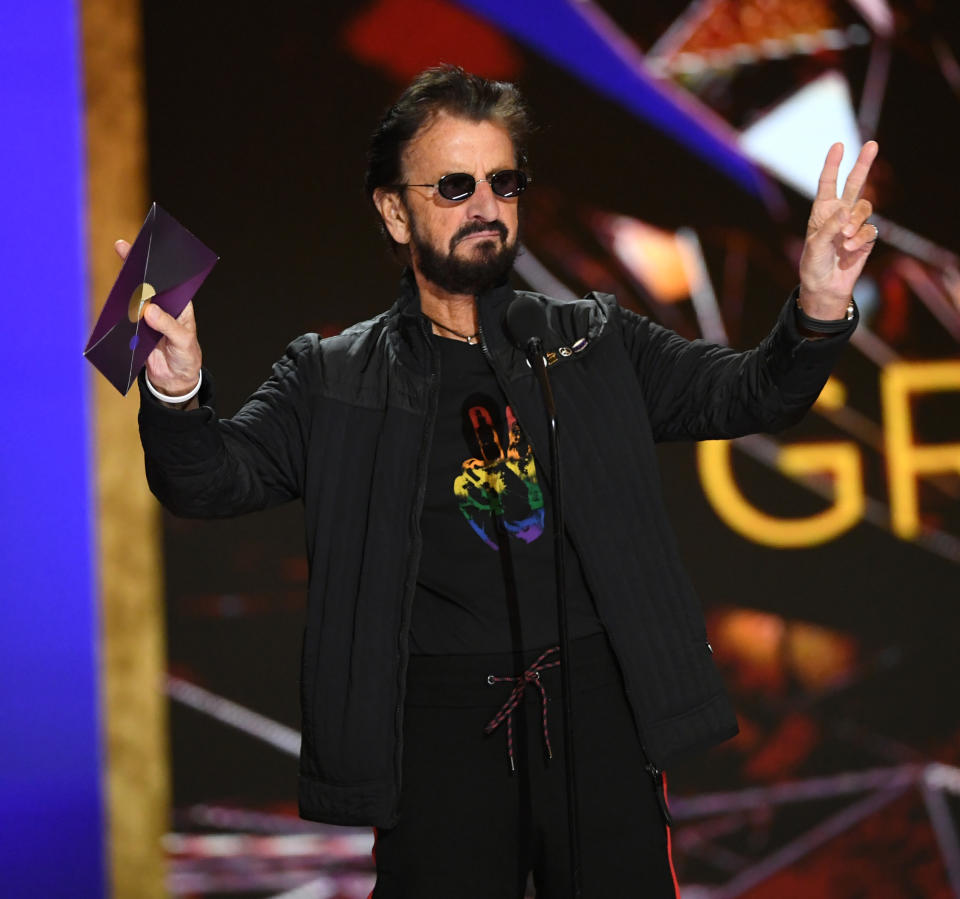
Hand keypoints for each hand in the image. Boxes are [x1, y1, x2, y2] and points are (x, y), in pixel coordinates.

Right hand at [114, 239, 202, 395]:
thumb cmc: (186, 356)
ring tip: (117, 278)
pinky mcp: (134, 329)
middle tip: (122, 248)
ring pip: (132, 299)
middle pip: (147, 284)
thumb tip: (148, 310)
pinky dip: (116, 312)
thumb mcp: (183, 341)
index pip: (168, 280)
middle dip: (135, 267)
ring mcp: (147, 317)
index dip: (158, 264)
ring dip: (123, 290)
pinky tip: (111, 306)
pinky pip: (123, 317)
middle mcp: (163, 307)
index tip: (147, 249)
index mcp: (179, 305)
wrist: (174, 380)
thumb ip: (168, 326)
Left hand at [798, 141, 878, 318]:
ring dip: (856, 222)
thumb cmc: (813, 265)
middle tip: (872, 144)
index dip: (833, 164)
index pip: (827, 183)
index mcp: (822, 211)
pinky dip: (860, 239)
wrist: (824, 287)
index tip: (838, 145)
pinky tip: (849, 250)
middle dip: (863, 164)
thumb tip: (846, 211)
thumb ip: (829, 227)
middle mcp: (839, 213)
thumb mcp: (815, 246)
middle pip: (854, 184)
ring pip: (865, 208)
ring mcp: (854, 224)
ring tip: (844, 239)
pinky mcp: (866, 238)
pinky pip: (870, 230)